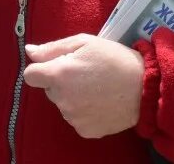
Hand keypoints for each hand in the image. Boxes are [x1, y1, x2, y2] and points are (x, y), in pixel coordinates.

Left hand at [23, 33, 143, 138]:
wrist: (145, 88)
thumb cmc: (114, 59)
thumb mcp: (84, 42)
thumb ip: (52, 48)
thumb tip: (29, 52)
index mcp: (59, 74)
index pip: (31, 75)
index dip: (42, 69)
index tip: (58, 65)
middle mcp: (62, 99)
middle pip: (50, 89)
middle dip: (61, 81)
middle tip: (85, 73)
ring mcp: (73, 118)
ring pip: (63, 104)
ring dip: (73, 96)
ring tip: (96, 87)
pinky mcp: (85, 131)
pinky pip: (76, 118)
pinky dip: (84, 111)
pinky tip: (100, 102)